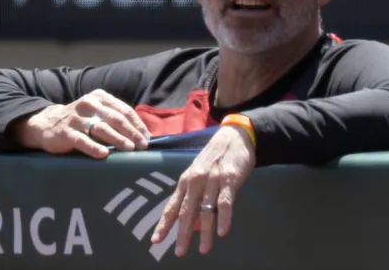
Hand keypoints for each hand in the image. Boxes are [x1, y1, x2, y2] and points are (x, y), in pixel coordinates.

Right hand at [12, 89, 149, 158]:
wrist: (47, 123)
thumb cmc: (81, 120)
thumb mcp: (97, 112)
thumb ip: (115, 118)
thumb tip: (143, 134)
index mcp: (100, 97)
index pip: (124, 110)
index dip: (137, 124)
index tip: (147, 138)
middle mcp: (89, 104)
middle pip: (115, 118)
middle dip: (131, 132)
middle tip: (143, 146)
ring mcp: (76, 118)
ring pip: (101, 128)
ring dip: (117, 139)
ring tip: (130, 149)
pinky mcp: (66, 132)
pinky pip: (82, 140)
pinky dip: (93, 147)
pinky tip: (104, 154)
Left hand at [151, 124, 255, 256]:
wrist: (233, 137)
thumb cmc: (215, 158)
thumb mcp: (200, 175)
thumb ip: (195, 198)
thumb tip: (194, 225)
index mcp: (186, 181)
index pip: (172, 206)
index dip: (164, 224)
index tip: (155, 241)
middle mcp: (195, 181)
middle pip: (186, 211)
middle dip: (182, 234)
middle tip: (179, 252)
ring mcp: (212, 180)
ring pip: (206, 210)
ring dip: (206, 232)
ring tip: (204, 250)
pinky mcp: (228, 179)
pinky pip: (225, 202)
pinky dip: (224, 218)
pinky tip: (222, 232)